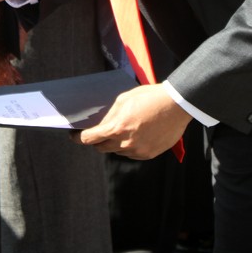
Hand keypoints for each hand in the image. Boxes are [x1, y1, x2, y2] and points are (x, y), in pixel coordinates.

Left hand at [76, 84, 191, 159]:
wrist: (177, 105)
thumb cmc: (149, 97)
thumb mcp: (123, 100)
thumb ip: (109, 115)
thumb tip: (99, 125)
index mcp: (117, 128)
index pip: (90, 139)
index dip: (78, 138)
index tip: (74, 136)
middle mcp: (126, 143)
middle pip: (102, 148)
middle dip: (97, 140)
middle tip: (98, 132)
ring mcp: (138, 151)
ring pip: (117, 151)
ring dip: (115, 143)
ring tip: (124, 129)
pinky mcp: (149, 154)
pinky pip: (132, 154)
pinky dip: (129, 146)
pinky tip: (136, 134)